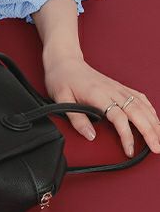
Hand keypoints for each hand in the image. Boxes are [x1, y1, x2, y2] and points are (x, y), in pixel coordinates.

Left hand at [42, 53, 159, 156]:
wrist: (64, 61)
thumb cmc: (61, 79)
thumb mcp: (60, 99)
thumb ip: (76, 119)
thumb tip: (91, 136)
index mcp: (97, 94)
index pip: (118, 117)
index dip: (127, 136)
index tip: (129, 151)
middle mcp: (112, 90)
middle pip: (137, 112)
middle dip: (150, 131)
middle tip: (157, 148)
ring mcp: (117, 87)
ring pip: (142, 105)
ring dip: (154, 122)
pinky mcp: (119, 86)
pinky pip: (140, 97)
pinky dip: (150, 110)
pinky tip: (155, 120)